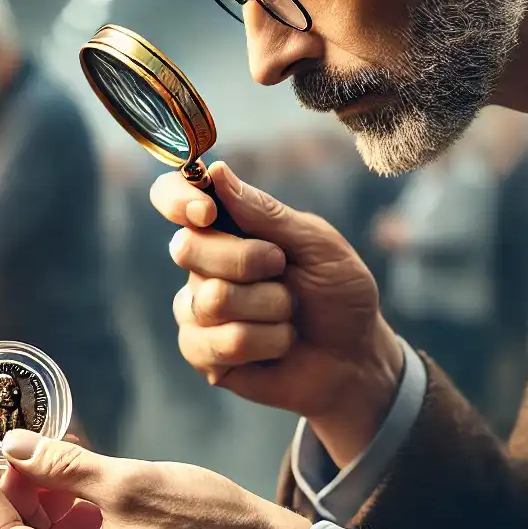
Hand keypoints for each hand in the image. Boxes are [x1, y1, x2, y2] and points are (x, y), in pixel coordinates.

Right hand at [151, 162, 404, 465]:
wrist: (355, 357)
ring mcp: (197, 309)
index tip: (208, 212)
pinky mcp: (202, 352)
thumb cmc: (338, 293)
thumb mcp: (317, 244)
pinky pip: (219, 343)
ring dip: (269, 308)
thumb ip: (266, 213)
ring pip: (211, 300)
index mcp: (226, 226)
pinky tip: (278, 345)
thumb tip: (217, 172)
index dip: (178, 199)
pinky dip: (265, 342)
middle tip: (282, 269)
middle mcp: (202, 264)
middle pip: (187, 248)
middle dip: (247, 260)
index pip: (172, 197)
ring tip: (289, 315)